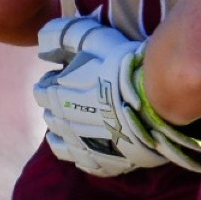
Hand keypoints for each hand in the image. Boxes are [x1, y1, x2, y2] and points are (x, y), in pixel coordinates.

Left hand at [33, 18, 200, 175]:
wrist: (159, 101)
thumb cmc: (128, 68)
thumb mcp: (96, 40)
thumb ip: (66, 36)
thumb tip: (42, 46)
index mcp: (58, 94)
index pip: (42, 91)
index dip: (54, 83)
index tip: (68, 79)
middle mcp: (63, 123)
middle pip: (51, 116)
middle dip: (60, 107)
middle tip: (81, 99)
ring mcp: (81, 146)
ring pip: (59, 143)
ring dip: (65, 132)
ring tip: (83, 124)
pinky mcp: (102, 162)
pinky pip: (84, 163)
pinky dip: (85, 155)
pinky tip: (96, 146)